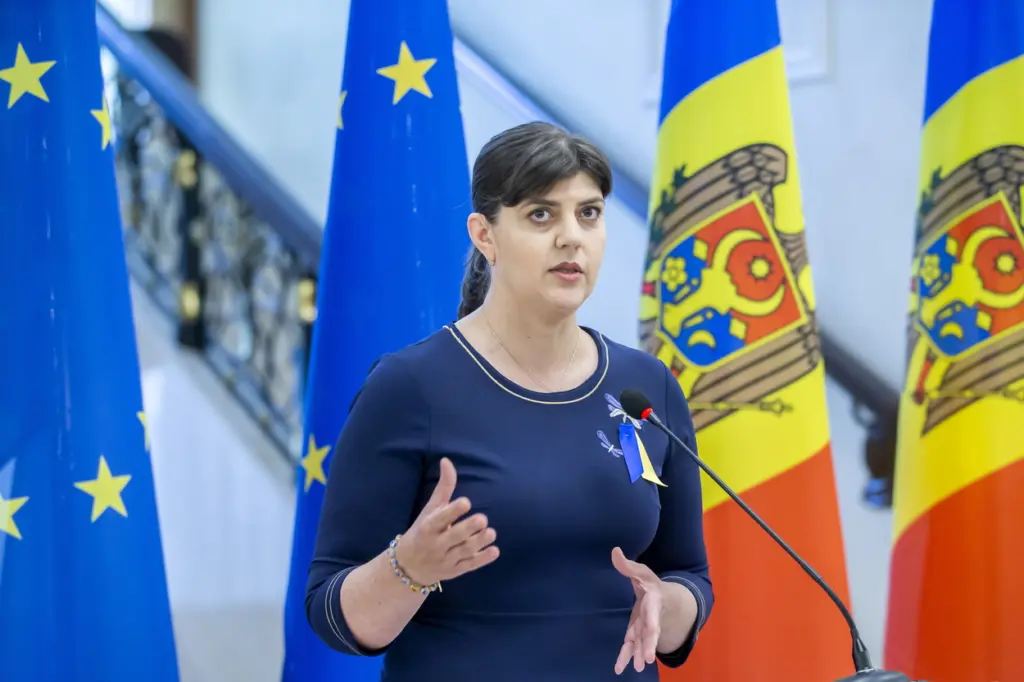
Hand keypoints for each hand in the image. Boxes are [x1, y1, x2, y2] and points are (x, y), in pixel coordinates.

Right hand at [395, 457, 498, 585]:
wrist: (408, 567)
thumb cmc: (422, 531)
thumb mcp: (430, 509)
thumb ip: (443, 487)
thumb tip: (447, 460)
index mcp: (428, 526)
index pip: (440, 518)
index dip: (453, 511)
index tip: (466, 502)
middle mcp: (436, 544)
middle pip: (453, 536)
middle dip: (468, 528)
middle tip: (483, 519)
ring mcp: (446, 559)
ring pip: (463, 551)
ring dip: (478, 542)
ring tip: (491, 532)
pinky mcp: (455, 571)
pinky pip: (469, 566)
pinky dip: (482, 560)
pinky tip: (494, 551)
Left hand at [611, 547, 662, 674]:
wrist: (661, 596)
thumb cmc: (650, 583)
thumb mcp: (641, 572)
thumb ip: (627, 565)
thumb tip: (614, 550)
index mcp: (653, 602)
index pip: (653, 614)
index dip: (653, 624)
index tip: (653, 633)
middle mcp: (651, 618)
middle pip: (651, 634)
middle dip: (649, 646)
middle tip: (648, 660)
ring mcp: (644, 628)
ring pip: (643, 643)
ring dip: (640, 655)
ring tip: (638, 668)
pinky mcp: (637, 633)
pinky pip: (632, 647)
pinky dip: (626, 657)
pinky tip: (619, 668)